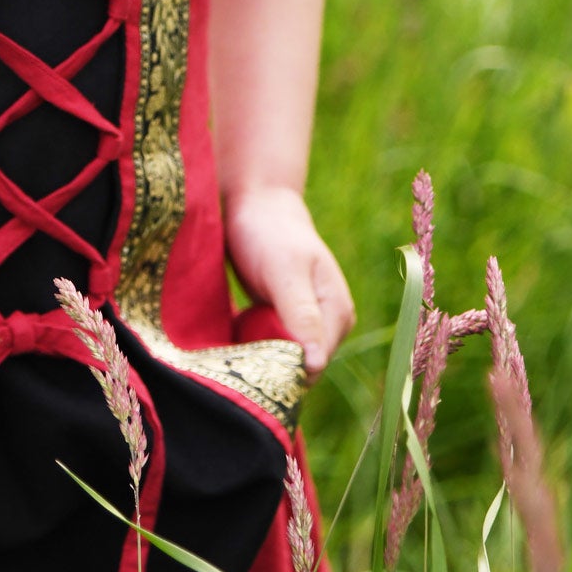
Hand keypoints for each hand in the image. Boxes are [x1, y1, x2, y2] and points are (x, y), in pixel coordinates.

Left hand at [224, 185, 354, 377]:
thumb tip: (315, 364)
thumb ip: (301, 315)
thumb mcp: (284, 272)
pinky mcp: (285, 321)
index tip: (248, 358)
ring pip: (284, 360)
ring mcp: (307, 324)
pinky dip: (253, 346)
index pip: (314, 365)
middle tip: (236, 348)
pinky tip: (235, 335)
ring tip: (234, 339)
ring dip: (259, 357)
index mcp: (338, 314)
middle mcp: (329, 324)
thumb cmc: (269, 233)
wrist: (255, 203)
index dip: (282, 368)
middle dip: (270, 364)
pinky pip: (271, 348)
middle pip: (300, 368)